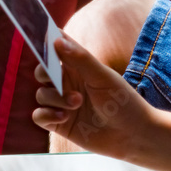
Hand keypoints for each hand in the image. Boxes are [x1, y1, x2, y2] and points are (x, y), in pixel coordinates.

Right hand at [34, 32, 158, 160]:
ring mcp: (63, 103)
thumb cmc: (123, 101)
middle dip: (44, 73)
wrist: (133, 134)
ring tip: (77, 102)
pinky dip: (46, 115)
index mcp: (79, 66)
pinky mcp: (60, 123)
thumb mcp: (103, 77)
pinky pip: (39, 116)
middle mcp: (68, 82)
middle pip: (42, 71)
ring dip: (55, 98)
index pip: (57, 48)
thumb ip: (80, 59)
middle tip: (56, 77)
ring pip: (41, 94)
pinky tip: (63, 117)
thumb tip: (57, 40)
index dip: (45, 41)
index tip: (37, 35)